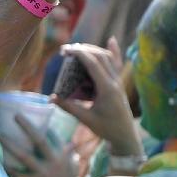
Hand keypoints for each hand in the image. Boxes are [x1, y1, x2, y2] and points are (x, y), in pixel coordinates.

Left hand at [2, 114, 76, 176]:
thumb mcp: (69, 166)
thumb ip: (67, 153)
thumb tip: (70, 143)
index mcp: (62, 154)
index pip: (52, 134)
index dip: (42, 122)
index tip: (29, 112)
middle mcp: (54, 161)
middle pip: (39, 139)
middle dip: (27, 125)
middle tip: (15, 115)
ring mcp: (44, 172)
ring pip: (24, 155)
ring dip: (10, 144)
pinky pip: (19, 172)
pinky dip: (9, 166)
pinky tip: (1, 160)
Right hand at [51, 38, 141, 154]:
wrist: (125, 136)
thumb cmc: (106, 128)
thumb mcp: (86, 119)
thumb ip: (68, 107)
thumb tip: (51, 97)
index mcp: (107, 89)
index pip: (94, 64)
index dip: (80, 54)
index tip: (65, 50)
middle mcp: (115, 81)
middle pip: (101, 57)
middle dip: (83, 49)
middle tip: (66, 50)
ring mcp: (118, 81)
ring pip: (108, 58)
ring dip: (93, 50)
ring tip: (77, 50)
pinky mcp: (118, 83)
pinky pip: (116, 63)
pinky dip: (114, 51)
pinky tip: (111, 40)